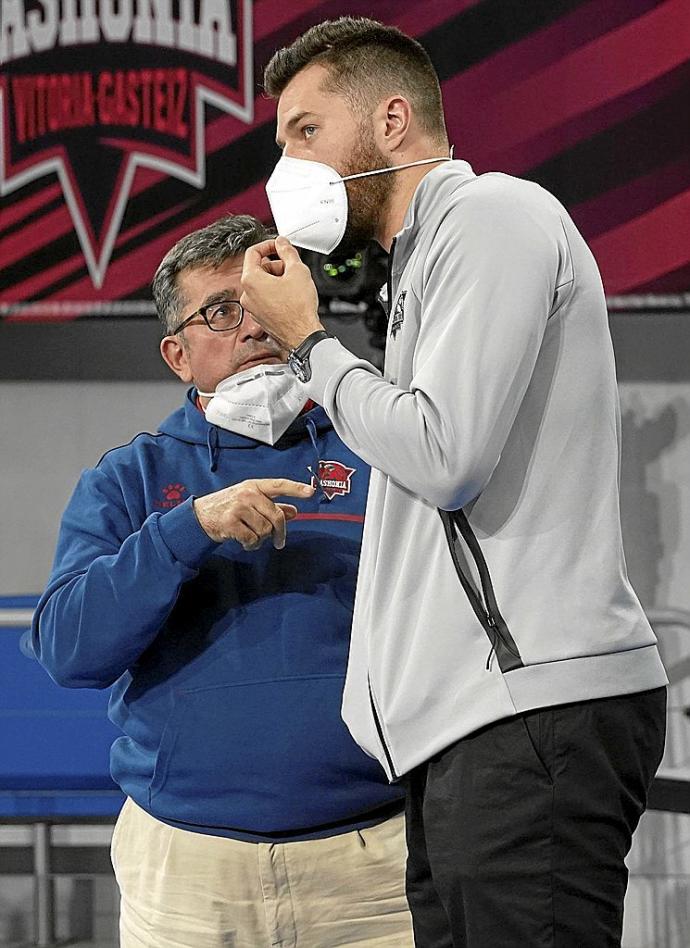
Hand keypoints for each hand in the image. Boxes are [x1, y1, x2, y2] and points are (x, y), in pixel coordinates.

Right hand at [193, 478, 313, 549]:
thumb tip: (294, 512)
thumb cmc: (227, 508)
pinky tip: (244, 542)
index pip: (279, 485)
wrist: (200, 516)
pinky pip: (252, 539)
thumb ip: (273, 506)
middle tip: (279, 542)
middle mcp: (248, 494)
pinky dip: (251, 545)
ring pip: (265, 530)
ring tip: (251, 537)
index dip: (296, 488)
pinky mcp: (231, 522)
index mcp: (254, 486)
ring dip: (261, 539)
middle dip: (280, 533)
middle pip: (276, 516)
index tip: (311, 492)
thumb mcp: (250, 502)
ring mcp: (239, 507)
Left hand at [241, 236, 323, 348]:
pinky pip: (265, 298)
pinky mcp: (260, 317)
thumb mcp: (297, 270)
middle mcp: (247, 294)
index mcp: (251, 280)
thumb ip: (287, 251)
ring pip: (262, 284)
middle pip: (259, 269)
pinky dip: (276, 294)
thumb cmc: (298, 309)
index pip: (253, 252)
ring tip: (294, 285)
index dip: (268, 245)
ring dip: (277, 280)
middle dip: (276, 265)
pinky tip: (291, 297)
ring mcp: (252, 308)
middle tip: (292, 268)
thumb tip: (282, 243)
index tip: (278, 246)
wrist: (302, 335)